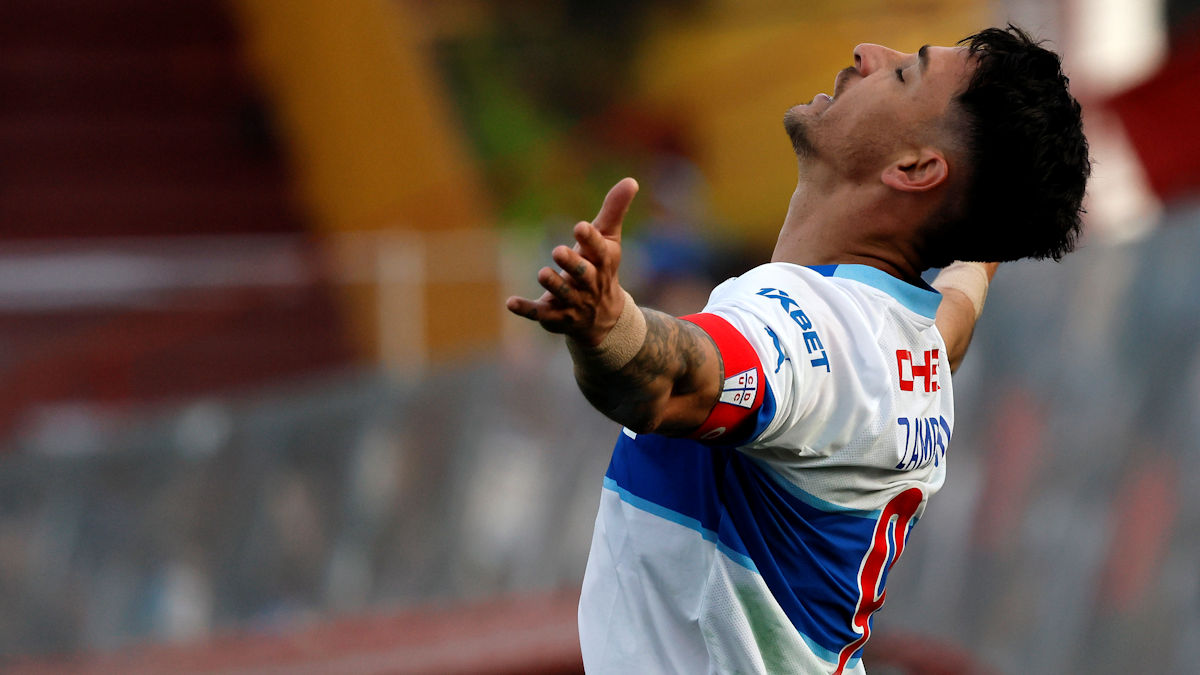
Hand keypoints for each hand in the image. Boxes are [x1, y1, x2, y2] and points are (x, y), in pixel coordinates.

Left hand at [506, 177, 638, 345]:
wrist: (604, 319)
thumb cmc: (602, 269)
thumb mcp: (609, 240)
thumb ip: (614, 211)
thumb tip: (631, 180)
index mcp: (603, 264)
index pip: (600, 251)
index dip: (591, 240)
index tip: (580, 226)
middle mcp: (590, 285)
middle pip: (583, 275)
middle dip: (572, 264)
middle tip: (557, 251)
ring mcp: (573, 303)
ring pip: (563, 294)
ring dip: (553, 284)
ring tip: (542, 273)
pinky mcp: (556, 317)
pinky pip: (541, 314)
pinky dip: (526, 309)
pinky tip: (510, 303)